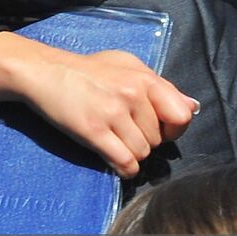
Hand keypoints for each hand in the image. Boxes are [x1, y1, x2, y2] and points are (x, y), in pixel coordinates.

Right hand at [0, 35, 195, 177]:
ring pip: (141, 154)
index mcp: (144, 78)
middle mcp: (132, 94)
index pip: (181, 116)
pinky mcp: (93, 131)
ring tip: (113, 141)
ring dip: (130, 154)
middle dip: (144, 141)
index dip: (172, 129)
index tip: (156, 128)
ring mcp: (113, 113)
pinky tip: (114, 161)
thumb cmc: (86, 70)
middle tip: (123, 131)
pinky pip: (124, 162)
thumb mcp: (127, 66)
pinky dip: (123, 169)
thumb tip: (192, 107)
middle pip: (157, 140)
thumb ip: (160, 87)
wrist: (44, 71)